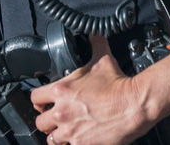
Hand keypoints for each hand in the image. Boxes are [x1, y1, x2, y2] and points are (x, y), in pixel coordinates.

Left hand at [30, 37, 152, 144]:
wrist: (135, 104)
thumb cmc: (119, 85)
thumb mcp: (103, 59)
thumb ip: (95, 44)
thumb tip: (95, 35)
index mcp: (62, 90)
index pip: (35, 97)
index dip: (39, 100)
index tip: (44, 102)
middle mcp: (62, 112)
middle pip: (40, 121)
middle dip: (47, 119)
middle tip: (55, 118)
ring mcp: (71, 130)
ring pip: (51, 139)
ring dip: (57, 135)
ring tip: (65, 131)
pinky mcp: (82, 144)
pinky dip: (72, 144)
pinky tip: (79, 139)